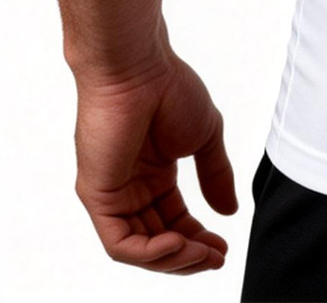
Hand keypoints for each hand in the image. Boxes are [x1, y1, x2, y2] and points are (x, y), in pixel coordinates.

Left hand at [73, 51, 238, 274]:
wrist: (139, 68)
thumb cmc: (169, 89)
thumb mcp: (205, 137)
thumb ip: (215, 175)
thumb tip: (229, 212)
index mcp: (153, 173)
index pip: (174, 221)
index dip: (198, 239)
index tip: (223, 247)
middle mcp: (130, 188)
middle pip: (157, 240)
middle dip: (188, 256)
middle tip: (217, 258)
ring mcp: (111, 194)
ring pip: (139, 249)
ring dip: (172, 259)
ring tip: (201, 254)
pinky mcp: (96, 196)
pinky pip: (119, 242)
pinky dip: (149, 253)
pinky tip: (177, 244)